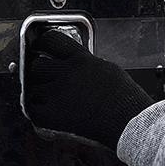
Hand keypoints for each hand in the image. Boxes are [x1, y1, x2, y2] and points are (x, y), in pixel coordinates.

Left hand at [23, 28, 153, 150]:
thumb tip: (76, 62)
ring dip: (41, 93)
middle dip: (42, 72)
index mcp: (82, 60)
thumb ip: (87, 64)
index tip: (40, 47)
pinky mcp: (51, 115)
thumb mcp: (109, 71)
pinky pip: (33, 109)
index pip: (51, 40)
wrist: (131, 125)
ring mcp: (57, 94)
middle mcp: (67, 73)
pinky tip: (54, 113)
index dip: (42, 43)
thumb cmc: (127, 102)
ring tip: (56, 100)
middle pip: (37, 65)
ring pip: (32, 87)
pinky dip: (40, 112)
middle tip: (49, 80)